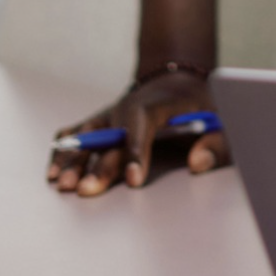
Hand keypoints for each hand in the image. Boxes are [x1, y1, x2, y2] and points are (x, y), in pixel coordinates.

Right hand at [46, 71, 228, 196]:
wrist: (178, 84)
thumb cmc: (201, 107)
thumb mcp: (222, 120)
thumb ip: (217, 143)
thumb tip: (198, 162)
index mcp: (158, 103)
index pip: (142, 124)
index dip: (136, 152)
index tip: (133, 179)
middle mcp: (128, 106)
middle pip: (110, 136)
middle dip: (99, 165)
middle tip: (88, 191)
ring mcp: (110, 114)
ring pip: (87, 135)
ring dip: (74, 159)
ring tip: (63, 184)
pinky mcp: (99, 122)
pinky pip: (76, 132)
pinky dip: (63, 149)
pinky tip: (54, 171)